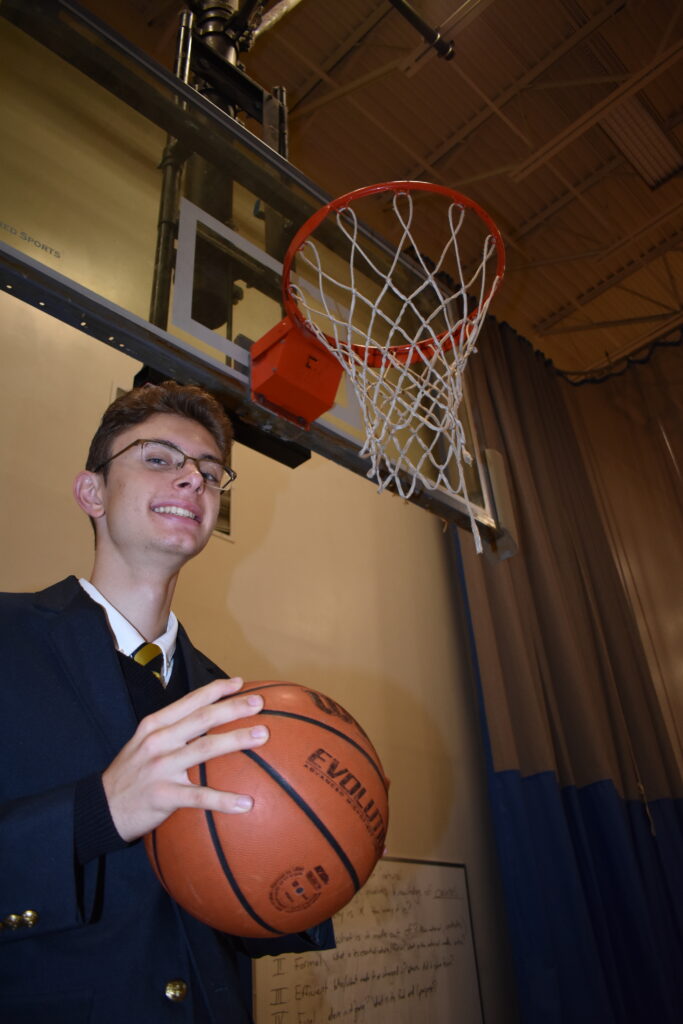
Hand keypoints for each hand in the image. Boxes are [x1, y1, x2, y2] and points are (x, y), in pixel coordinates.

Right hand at [102, 677, 267, 842]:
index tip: (240, 683)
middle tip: (260, 703)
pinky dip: (225, 800)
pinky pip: (199, 797)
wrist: (99, 808)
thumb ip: (172, 731)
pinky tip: (247, 803)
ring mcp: (160, 767)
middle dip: (233, 707)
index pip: (190, 702)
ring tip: (262, 736)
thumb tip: (208, 721)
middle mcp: (158, 741)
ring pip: (205, 749)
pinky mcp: (163, 796)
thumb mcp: (145, 744)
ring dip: (237, 740)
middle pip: (202, 718)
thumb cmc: (131, 774)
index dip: (216, 690)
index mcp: (155, 725)